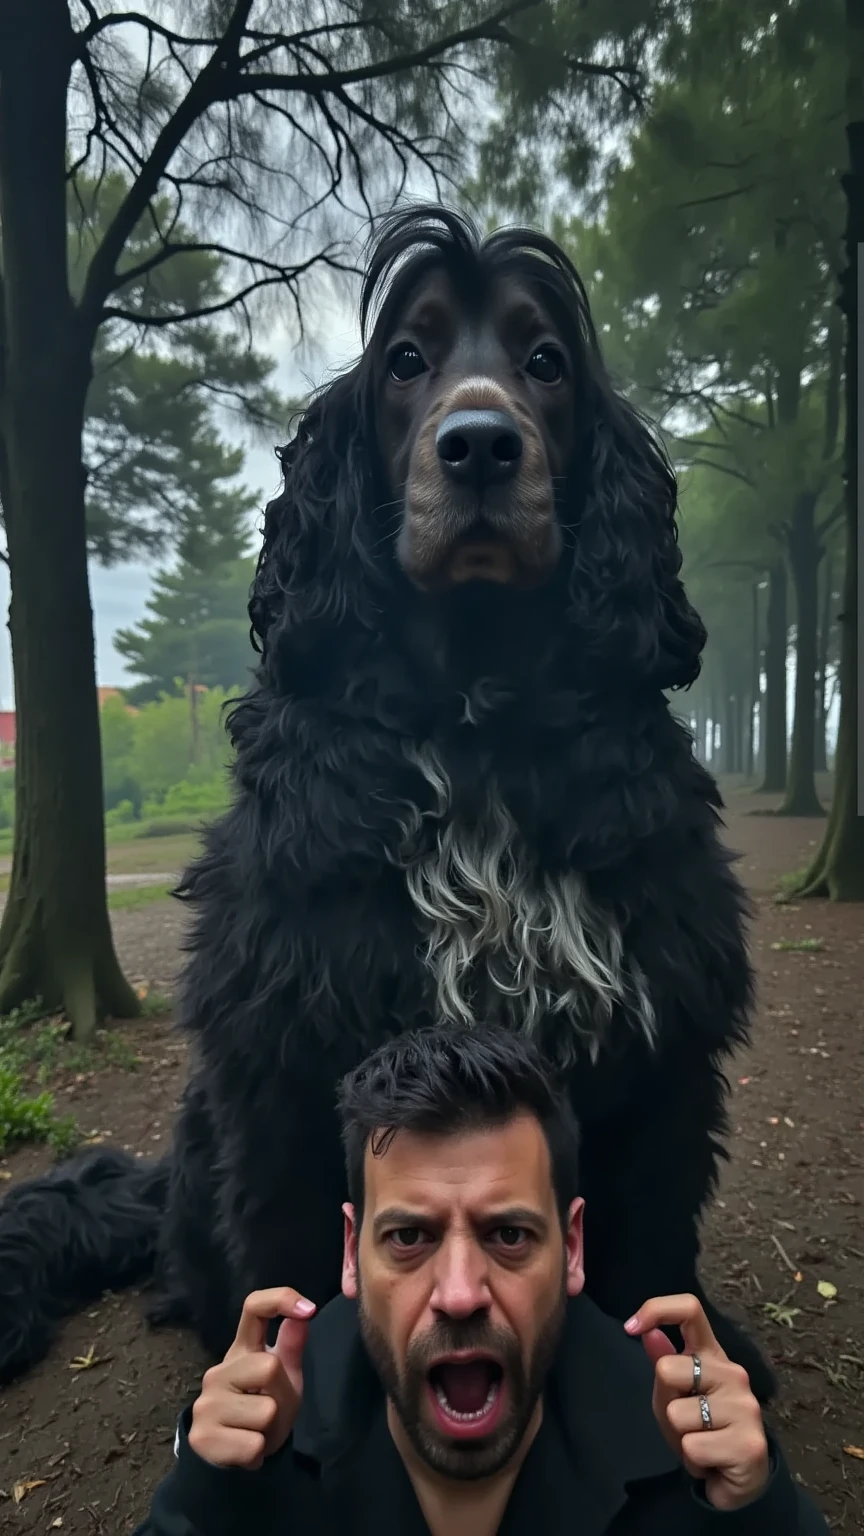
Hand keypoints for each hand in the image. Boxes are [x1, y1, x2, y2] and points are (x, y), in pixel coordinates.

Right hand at [188, 1287, 315, 1470]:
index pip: (253, 1307)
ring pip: (265, 1412)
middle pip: (269, 1366)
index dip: (280, 1299)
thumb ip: (290, 1349)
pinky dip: (258, 1454)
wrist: (232, 1457)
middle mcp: (219, 1371)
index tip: (309, 1309)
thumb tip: (302, 1316)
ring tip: (256, 1432)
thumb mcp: (284, 1379)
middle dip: (281, 1395)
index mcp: (241, 1350)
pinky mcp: (202, 1436)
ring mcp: (206, 1403)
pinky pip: (252, 1446)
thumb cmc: (262, 1409)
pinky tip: (246, 1450)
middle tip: (271, 1412)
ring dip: (270, 1430)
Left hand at [625, 1294, 769, 1510]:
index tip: (630, 1328)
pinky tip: (711, 1461)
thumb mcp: (676, 1396)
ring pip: (677, 1414)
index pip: (690, 1310)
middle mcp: (733, 1373)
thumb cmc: (702, 1431)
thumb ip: (664, 1364)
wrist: (737, 1479)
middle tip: (685, 1423)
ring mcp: (745, 1406)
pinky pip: (692, 1447)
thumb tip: (647, 1333)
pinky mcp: (748, 1443)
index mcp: (713, 1356)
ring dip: (680, 1437)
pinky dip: (692, 1460)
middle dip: (665, 1401)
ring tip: (701, 1442)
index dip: (656, 1309)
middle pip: (667, 1369)